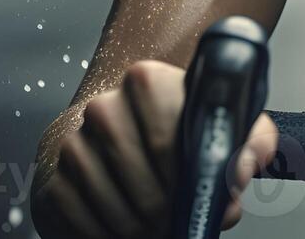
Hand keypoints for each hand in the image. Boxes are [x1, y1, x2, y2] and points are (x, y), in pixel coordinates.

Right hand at [31, 60, 277, 238]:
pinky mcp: (52, 182)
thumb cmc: (181, 129)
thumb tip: (239, 172)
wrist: (123, 129)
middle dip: (171, 216)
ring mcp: (73, 145)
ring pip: (116, 211)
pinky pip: (85, 226)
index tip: (206, 201)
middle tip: (185, 227)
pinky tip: (130, 231)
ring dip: (143, 231)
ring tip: (163, 230)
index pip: (169, 140)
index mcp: (148, 82)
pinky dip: (109, 237)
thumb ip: (251, 142)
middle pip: (145, 185)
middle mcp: (104, 108)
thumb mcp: (228, 124)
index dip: (192, 182)